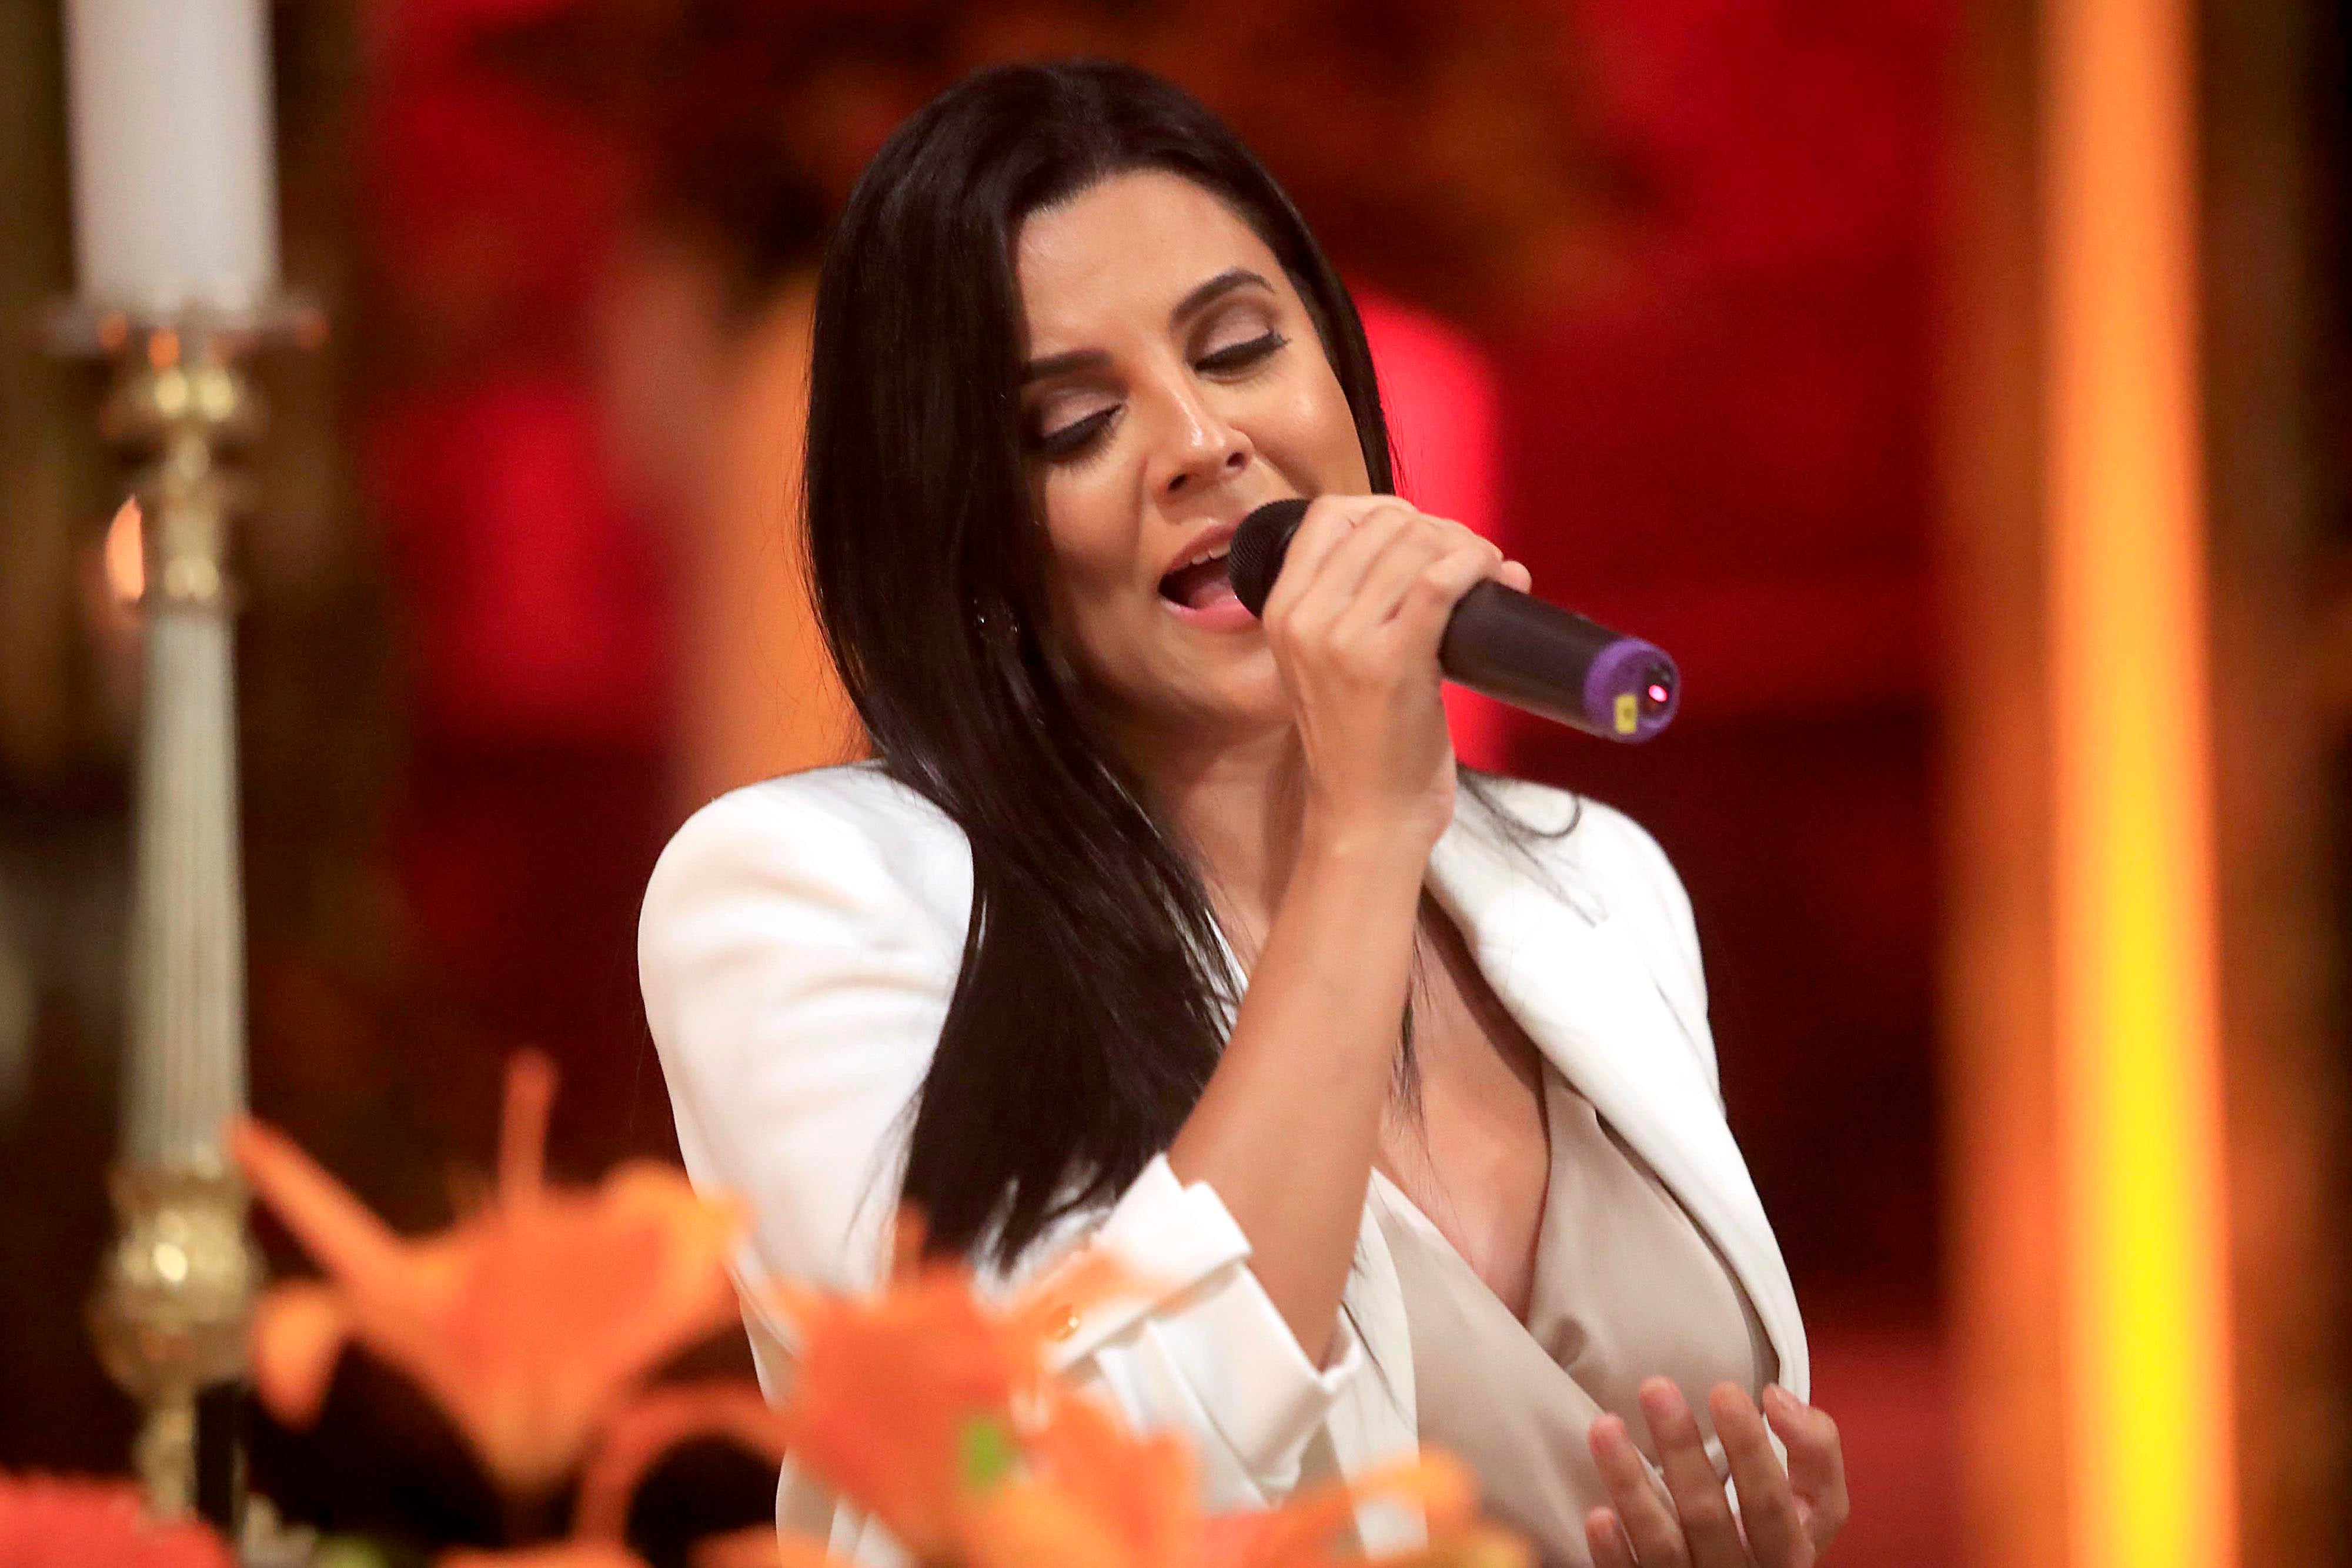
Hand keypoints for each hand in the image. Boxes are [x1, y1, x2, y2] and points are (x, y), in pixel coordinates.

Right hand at [1257, 495, 1529, 855]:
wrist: (1367, 816)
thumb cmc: (1363, 745)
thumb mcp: (1331, 665)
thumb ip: (1365, 607)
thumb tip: (1455, 548)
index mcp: (1280, 611)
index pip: (1328, 515)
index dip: (1386, 510)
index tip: (1423, 536)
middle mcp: (1304, 617)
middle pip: (1382, 523)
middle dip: (1438, 528)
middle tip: (1471, 559)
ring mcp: (1343, 639)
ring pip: (1415, 545)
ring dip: (1466, 545)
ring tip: (1488, 571)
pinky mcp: (1391, 661)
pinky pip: (1439, 581)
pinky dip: (1475, 565)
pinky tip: (1495, 576)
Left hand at [1585, 1379, 1848, 1567]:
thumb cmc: (1781, 1531)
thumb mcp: (1816, 1502)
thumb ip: (1814, 1449)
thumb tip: (1778, 1398)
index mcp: (1790, 1549)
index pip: (1771, 1502)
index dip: (1750, 1448)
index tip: (1724, 1390)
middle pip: (1708, 1517)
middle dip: (1681, 1449)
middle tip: (1654, 1387)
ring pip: (1662, 1546)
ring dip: (1631, 1486)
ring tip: (1605, 1427)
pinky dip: (1615, 1552)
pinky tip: (1598, 1514)